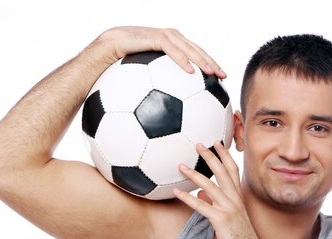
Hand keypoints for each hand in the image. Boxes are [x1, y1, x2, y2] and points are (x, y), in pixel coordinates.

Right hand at [95, 26, 225, 78]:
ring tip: (212, 74)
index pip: (195, 54)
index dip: (209, 64)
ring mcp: (164, 36)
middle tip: (224, 76)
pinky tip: (190, 72)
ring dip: (202, 61)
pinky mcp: (155, 37)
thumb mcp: (143, 79)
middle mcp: (171, 39)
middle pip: (197, 50)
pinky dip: (182, 60)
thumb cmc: (122, 66)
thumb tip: (161, 110)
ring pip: (189, 48)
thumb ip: (156, 88)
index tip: (221, 79)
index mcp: (171, 46)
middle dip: (212, 63)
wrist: (107, 49)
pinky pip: (172, 50)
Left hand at [173, 142, 264, 238]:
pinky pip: (201, 206)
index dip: (224, 155)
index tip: (216, 143)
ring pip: (209, 185)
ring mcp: (228, 208)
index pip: (232, 170)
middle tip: (198, 144)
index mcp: (238, 196)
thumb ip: (216, 203)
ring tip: (180, 166)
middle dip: (210, 156)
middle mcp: (234, 199)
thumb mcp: (230, 217)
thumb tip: (200, 194)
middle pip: (222, 172)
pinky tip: (176, 192)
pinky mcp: (220, 219)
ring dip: (193, 174)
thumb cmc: (241, 237)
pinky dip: (187, 198)